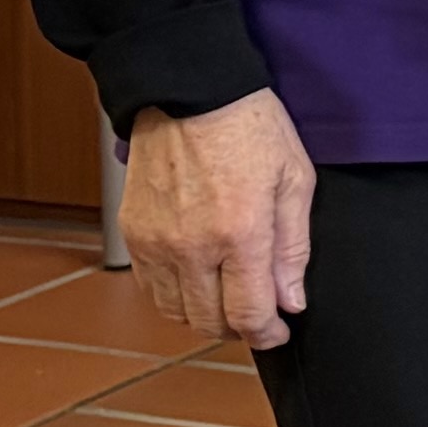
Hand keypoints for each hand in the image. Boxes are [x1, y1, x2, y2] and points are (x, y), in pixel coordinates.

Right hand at [124, 89, 315, 351]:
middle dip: (238, 329)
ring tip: (226, 295)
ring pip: (176, 312)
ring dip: (203, 314)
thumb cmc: (250, 126)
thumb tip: (292, 302)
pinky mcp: (133, 232)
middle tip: (255, 314)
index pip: (250, 316)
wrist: (190, 91)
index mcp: (241, 234)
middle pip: (209, 323)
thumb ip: (293, 248)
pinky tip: (195, 276)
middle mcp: (192, 247)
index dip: (267, 334)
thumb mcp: (294, 179)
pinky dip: (174, 294)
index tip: (278, 331)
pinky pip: (151, 287)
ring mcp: (157, 242)